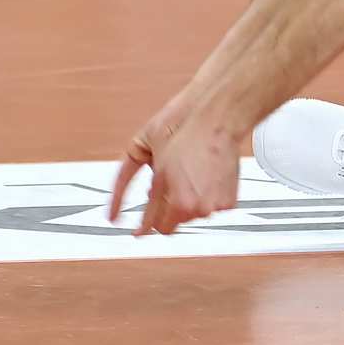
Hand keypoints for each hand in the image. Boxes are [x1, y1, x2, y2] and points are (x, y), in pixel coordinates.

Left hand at [110, 95, 244, 234]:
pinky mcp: (228, 200)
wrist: (218, 114)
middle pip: (173, 221)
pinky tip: (203, 176)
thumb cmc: (184, 124)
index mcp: (176, 200)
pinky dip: (205, 196)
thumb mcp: (142, 151)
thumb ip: (128, 185)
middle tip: (168, 180)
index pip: (156, 227)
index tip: (138, 231)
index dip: (145, 225)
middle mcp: (197, 208)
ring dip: (187, 200)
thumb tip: (115, 211)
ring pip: (192, 214)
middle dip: (167, 205)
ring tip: (188, 172)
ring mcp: (214, 205)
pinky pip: (210, 206)